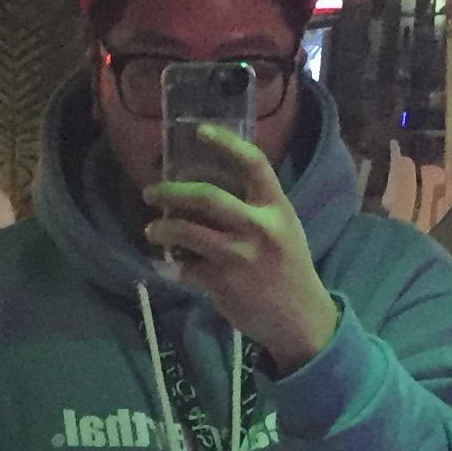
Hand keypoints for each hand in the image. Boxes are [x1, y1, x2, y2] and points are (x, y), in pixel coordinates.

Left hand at [145, 127, 340, 372]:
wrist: (300, 318)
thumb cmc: (288, 269)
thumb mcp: (283, 230)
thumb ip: (254, 209)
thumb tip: (206, 193)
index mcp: (278, 208)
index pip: (254, 164)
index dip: (226, 143)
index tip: (200, 131)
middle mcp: (260, 228)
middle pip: (207, 196)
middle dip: (172, 191)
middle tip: (151, 192)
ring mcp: (240, 256)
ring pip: (188, 232)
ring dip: (164, 229)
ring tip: (153, 230)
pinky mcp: (223, 283)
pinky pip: (187, 268)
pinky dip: (175, 266)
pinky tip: (173, 265)